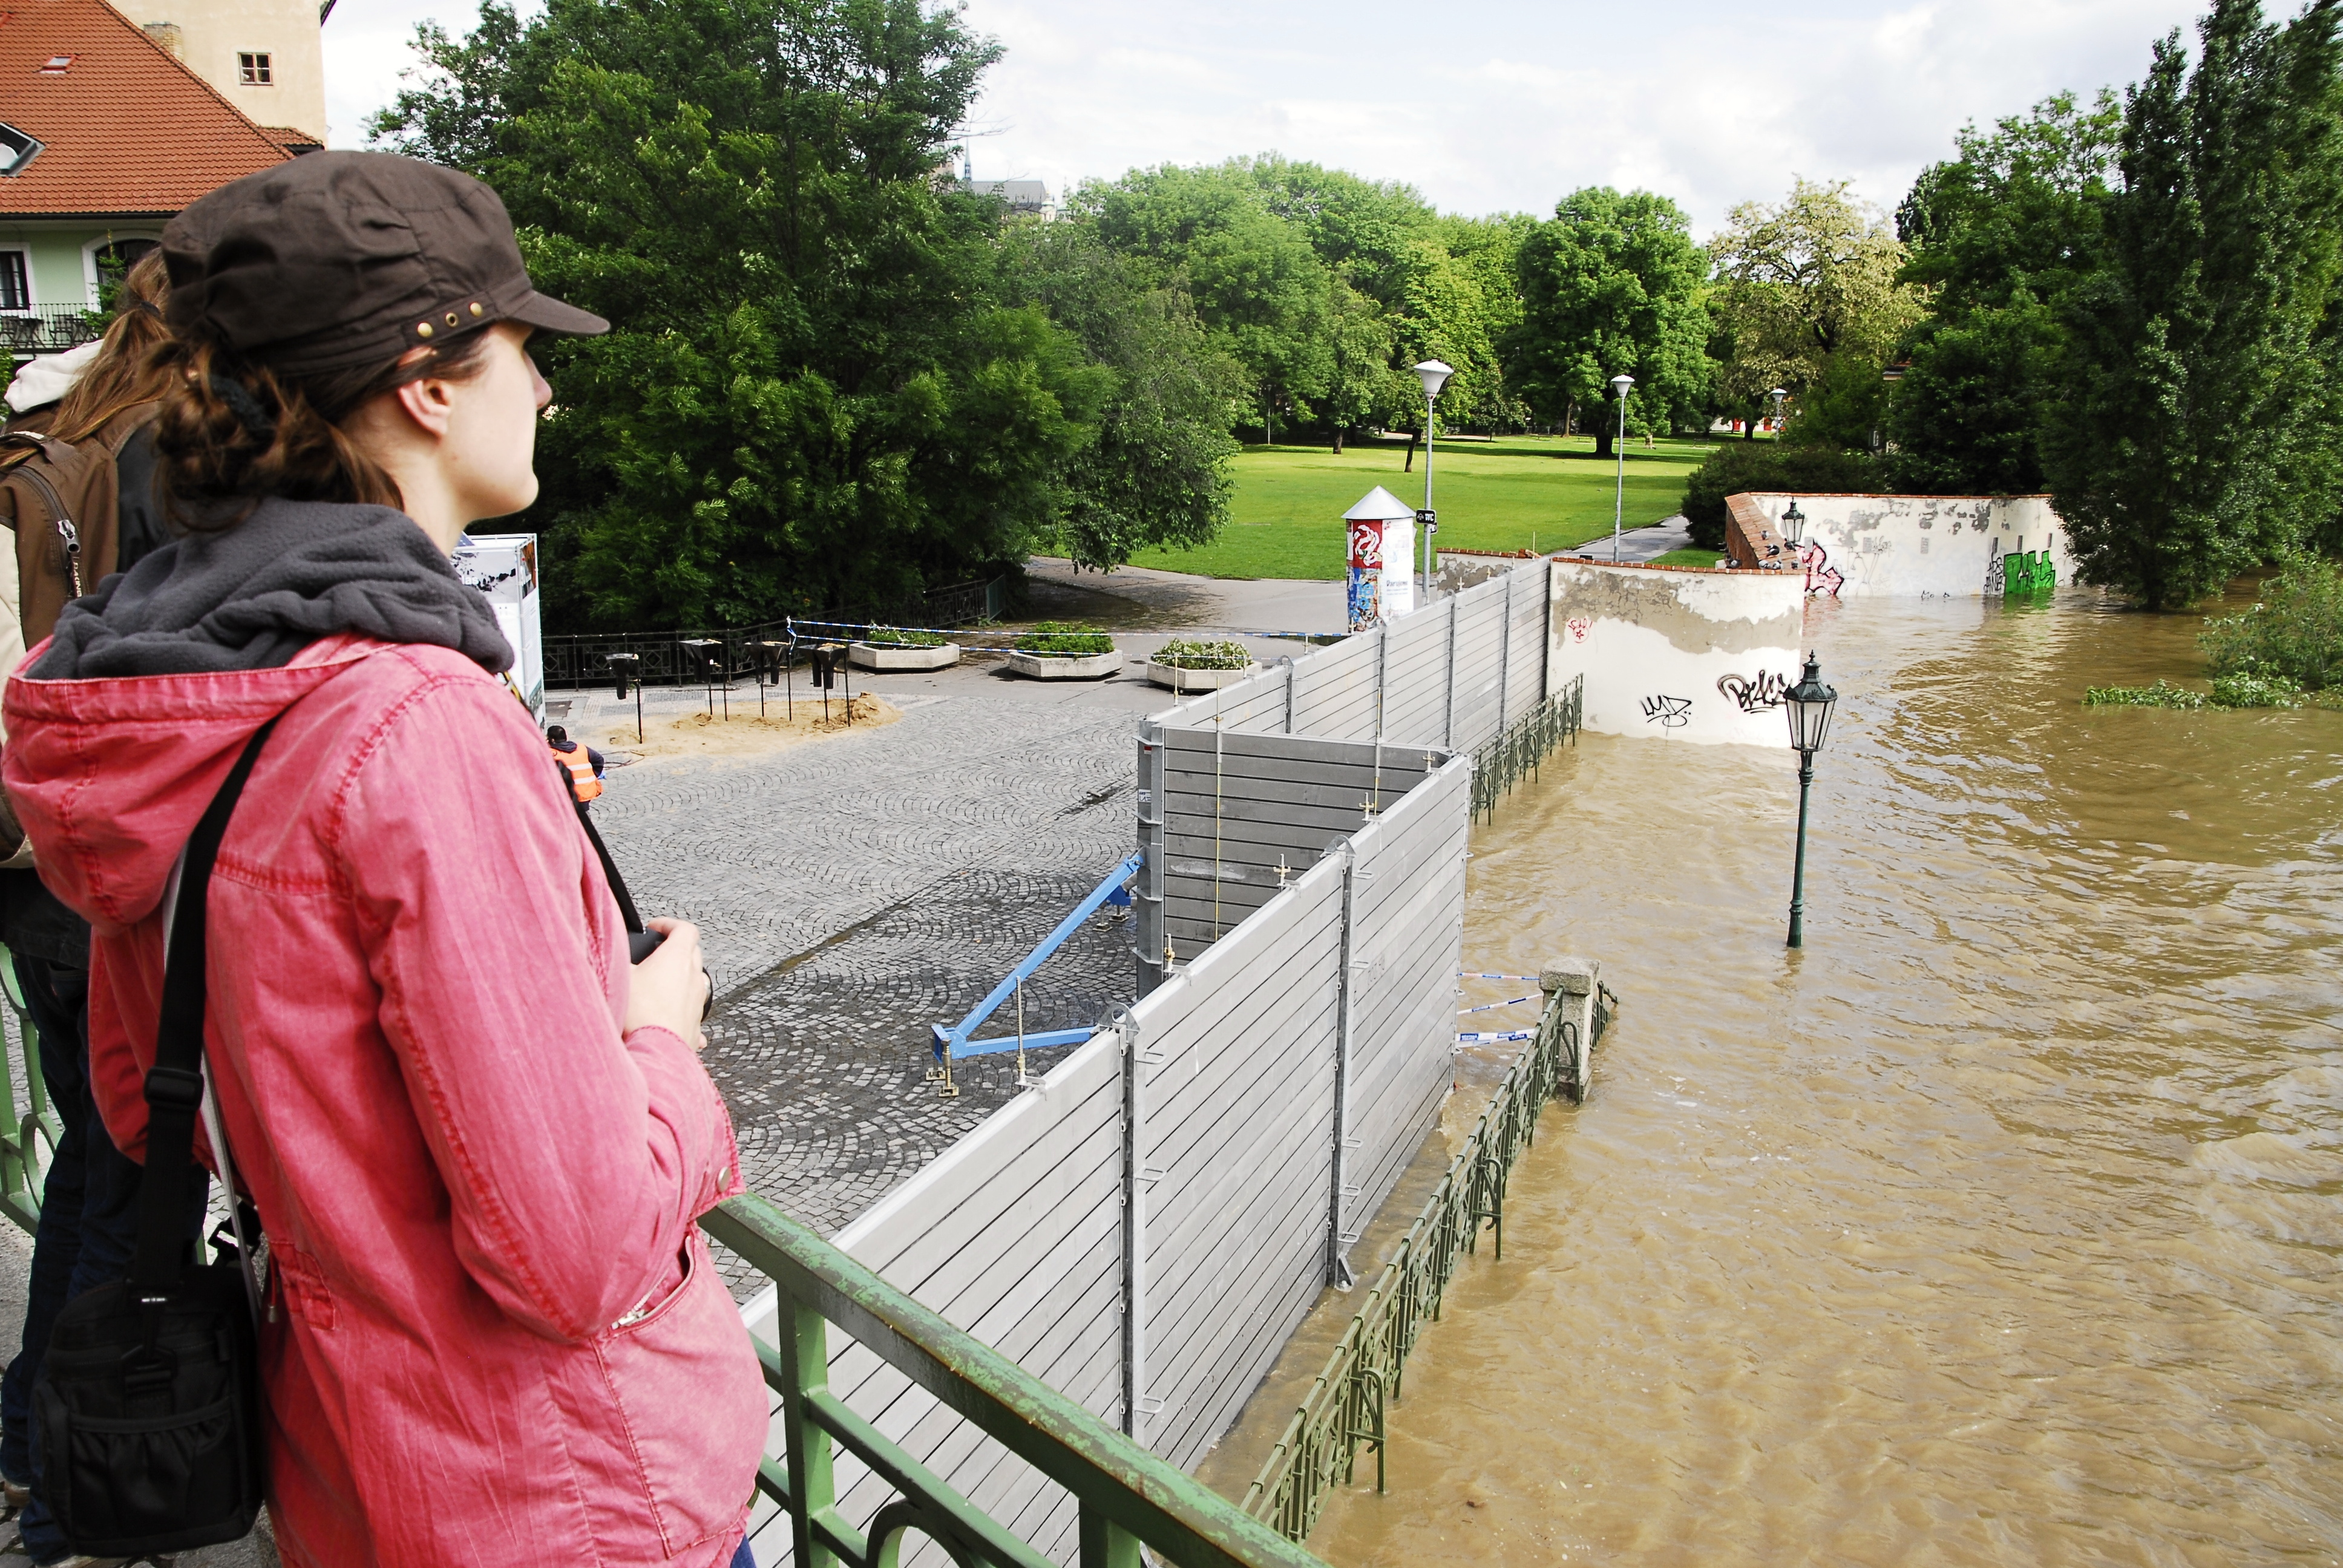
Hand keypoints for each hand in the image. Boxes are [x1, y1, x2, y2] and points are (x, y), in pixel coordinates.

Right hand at [624, 918, 711, 1049]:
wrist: (655, 1051)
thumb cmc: (640, 1015)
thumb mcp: (621, 977)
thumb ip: (617, 960)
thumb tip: (611, 954)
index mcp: (677, 958)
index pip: (684, 929)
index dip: (669, 924)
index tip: (655, 928)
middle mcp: (693, 977)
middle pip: (692, 953)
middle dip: (675, 949)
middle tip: (655, 954)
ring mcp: (697, 1001)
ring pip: (694, 981)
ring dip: (679, 978)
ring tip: (659, 984)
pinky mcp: (695, 1024)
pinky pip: (690, 1010)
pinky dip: (680, 1007)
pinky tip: (667, 1015)